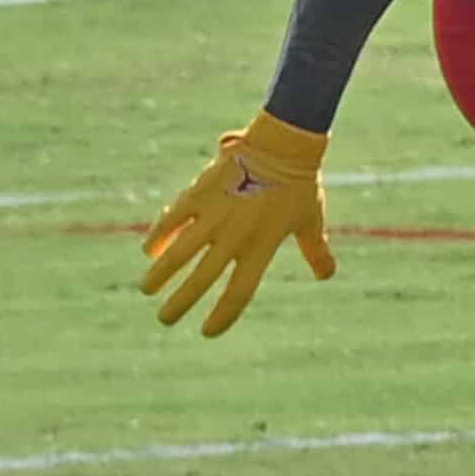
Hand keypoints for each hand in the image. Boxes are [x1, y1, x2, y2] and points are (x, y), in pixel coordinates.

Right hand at [140, 110, 336, 335]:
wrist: (283, 144)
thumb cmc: (300, 185)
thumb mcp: (310, 220)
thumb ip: (315, 250)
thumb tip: (327, 274)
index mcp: (261, 248)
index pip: (238, 293)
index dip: (223, 315)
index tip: (207, 331)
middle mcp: (235, 236)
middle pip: (201, 280)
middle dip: (180, 303)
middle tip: (165, 319)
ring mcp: (215, 214)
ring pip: (179, 252)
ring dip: (160, 274)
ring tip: (147, 289)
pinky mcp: (200, 193)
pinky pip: (173, 218)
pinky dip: (159, 234)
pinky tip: (149, 249)